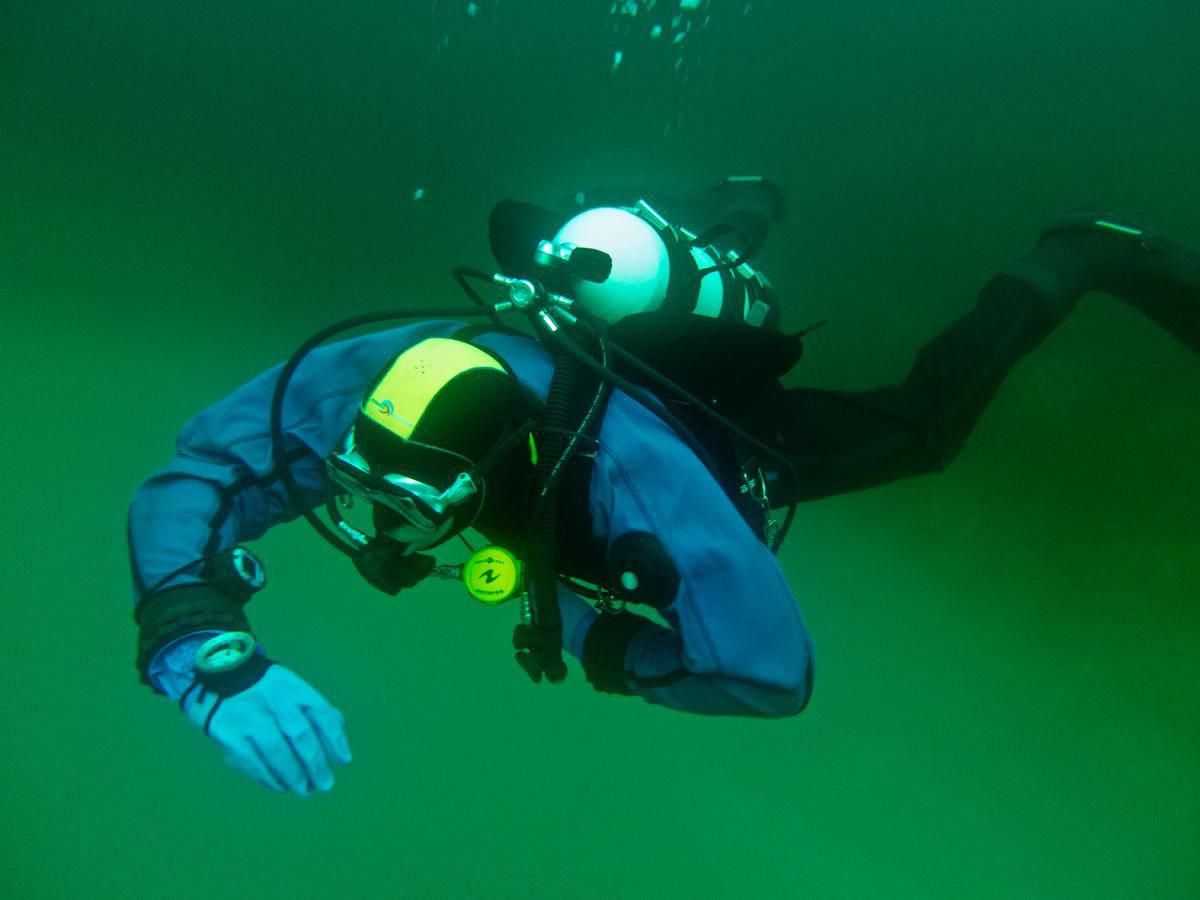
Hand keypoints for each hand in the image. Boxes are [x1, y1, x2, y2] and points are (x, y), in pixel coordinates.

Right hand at [181, 663, 351, 795]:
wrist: (223, 676)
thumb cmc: (268, 689)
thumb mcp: (294, 687)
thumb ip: (315, 707)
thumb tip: (339, 727)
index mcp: (295, 690)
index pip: (322, 714)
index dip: (335, 740)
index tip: (344, 761)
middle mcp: (275, 702)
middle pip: (300, 736)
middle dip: (316, 764)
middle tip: (325, 784)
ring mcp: (251, 719)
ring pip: (277, 753)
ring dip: (294, 776)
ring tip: (305, 790)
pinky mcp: (231, 735)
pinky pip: (253, 762)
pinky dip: (270, 778)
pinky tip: (281, 786)